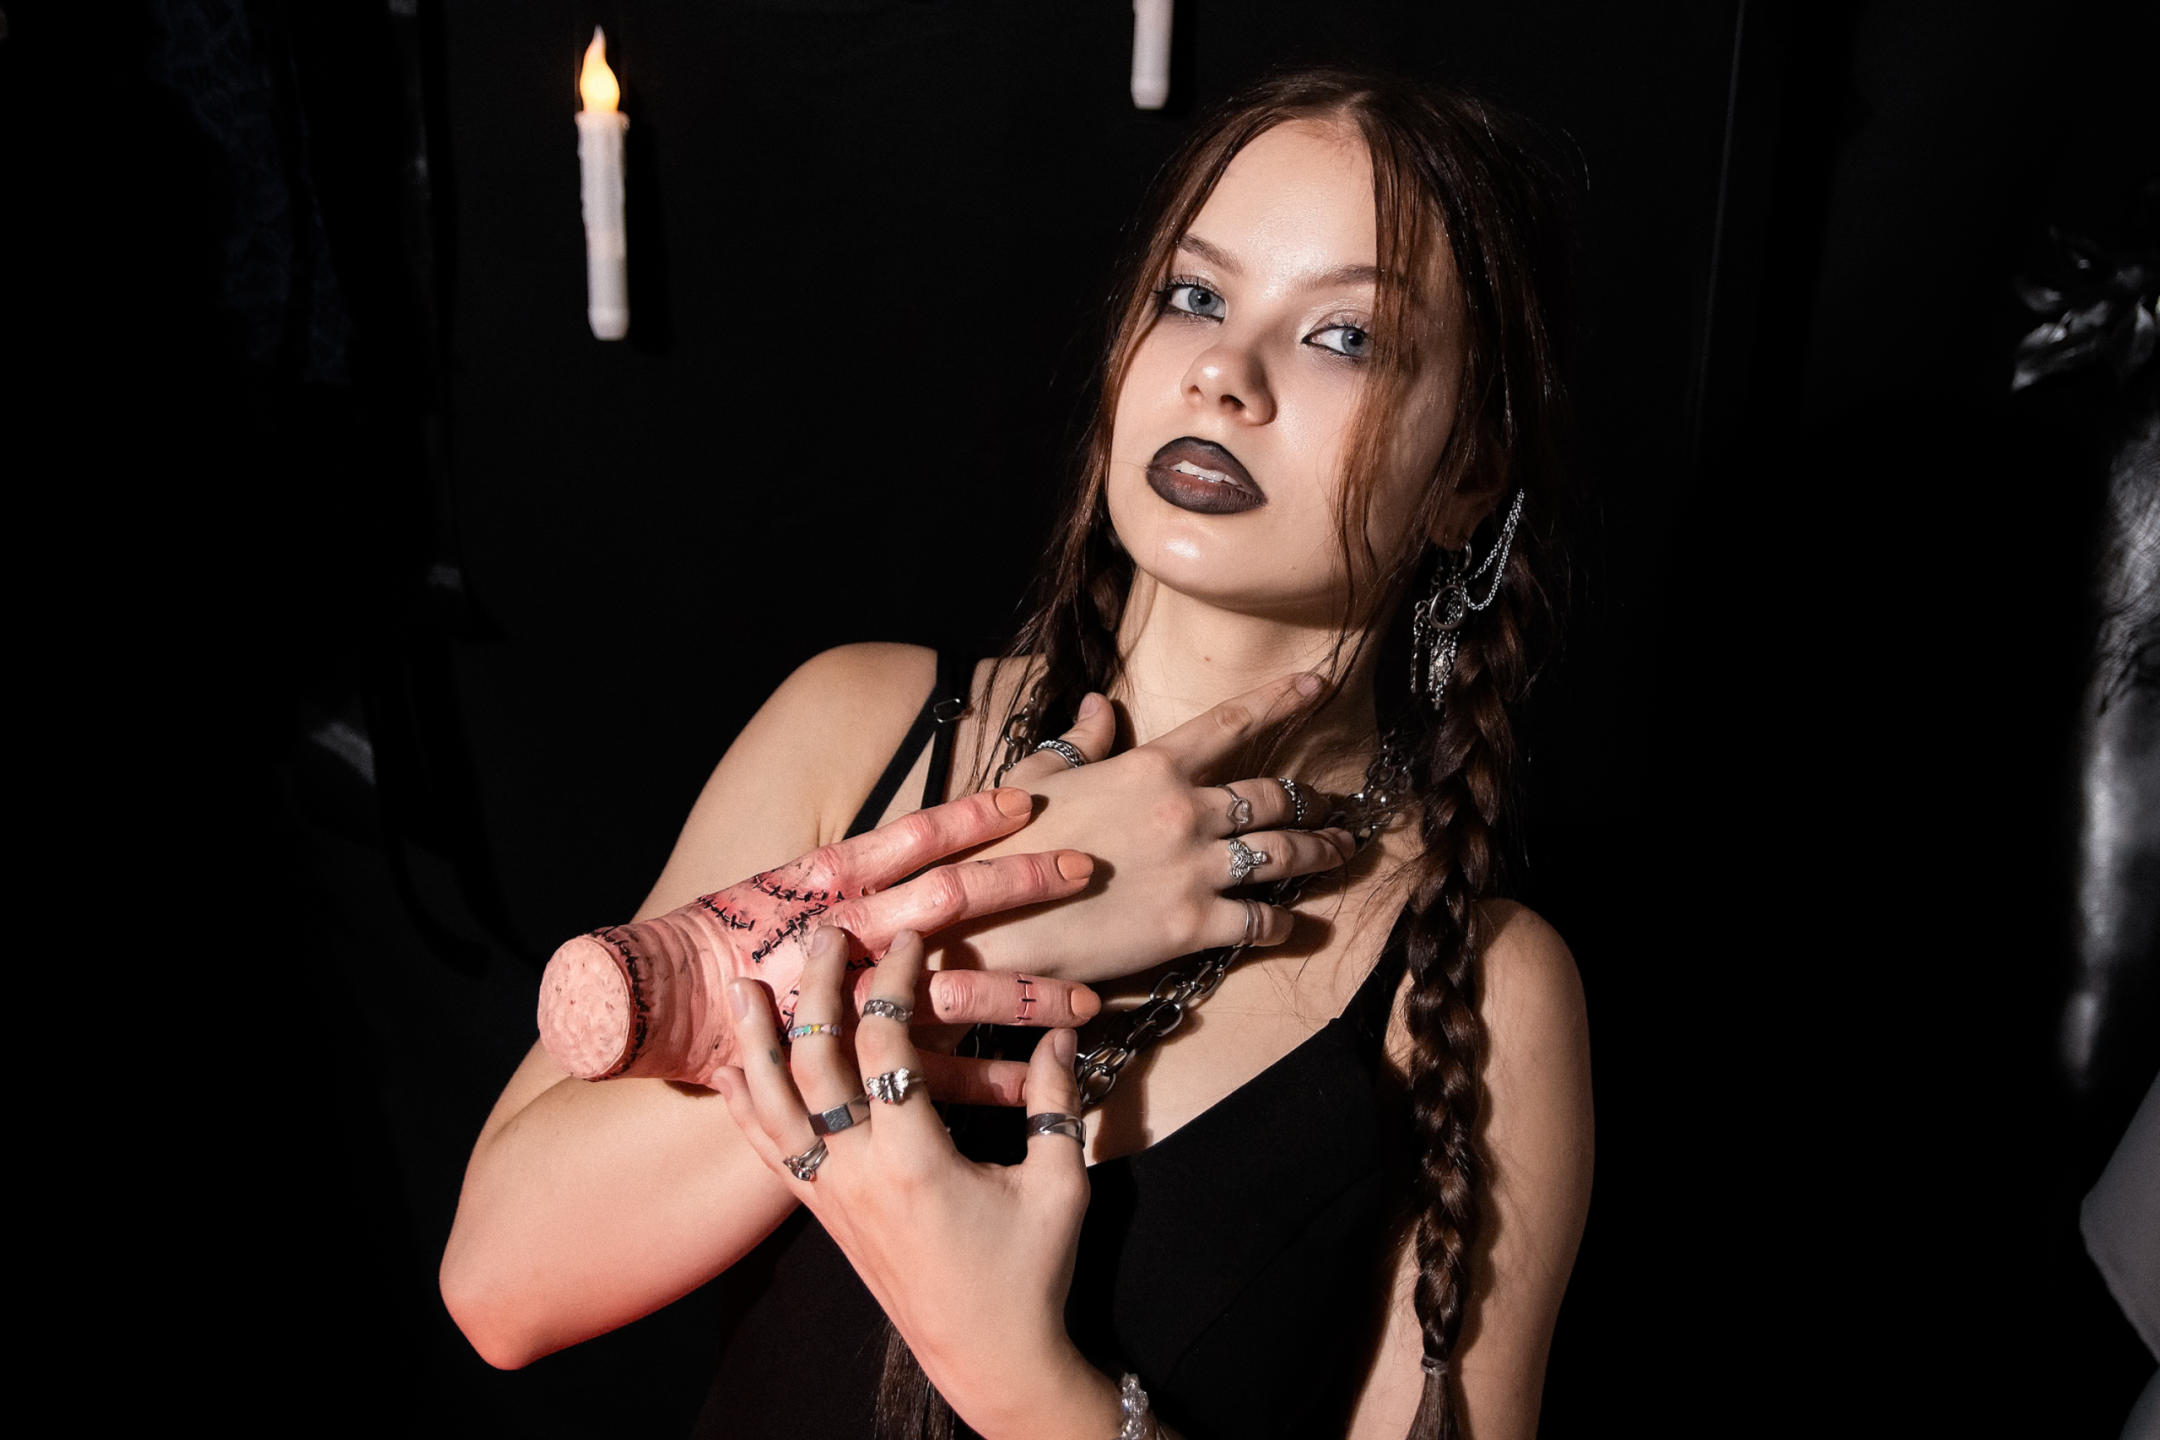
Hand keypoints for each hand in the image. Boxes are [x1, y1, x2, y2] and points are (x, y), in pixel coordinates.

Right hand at [537, 787, 1101, 1099]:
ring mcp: (848, 1001)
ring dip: (1027, 995)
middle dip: (1021, 885)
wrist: (654, 1005)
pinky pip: (935, 1074)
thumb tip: (923, 828)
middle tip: (1088, 870)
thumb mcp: (789, 878)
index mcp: (826, 880)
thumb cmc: (723, 934)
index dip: (971, 813)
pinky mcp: (850, 1062)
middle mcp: (842, 932)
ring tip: (1094, 1001)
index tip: (1031, 799)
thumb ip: (859, 858)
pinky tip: (1046, 1079)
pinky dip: (993, 1077)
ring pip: (954, 995)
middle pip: (949, 900)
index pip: (913, 834)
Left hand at [714, 926, 1115, 1439]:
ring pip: (772, 1107)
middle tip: (823, 933)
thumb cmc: (1029, 1274)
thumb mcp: (1060, 1184)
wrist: (987, 1359)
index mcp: (916, 1160)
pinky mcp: (822, 1217)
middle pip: (814, 1063)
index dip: (892, 982)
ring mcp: (831, 1198)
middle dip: (815, 989)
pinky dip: (746, 1107)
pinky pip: (768, 1154)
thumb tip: (1063, 1030)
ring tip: (745, 985)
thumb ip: (1057, 1101)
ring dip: (757, 1042)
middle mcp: (859, 1175)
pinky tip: (734, 1071)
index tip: (907, 938)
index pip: (885, 1047)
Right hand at [940, 673, 1358, 986]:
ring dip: (1320, 851)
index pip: (1231, 723)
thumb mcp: (1037, 777)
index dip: (1282, 701)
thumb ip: (1081, 741)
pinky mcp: (1192, 927)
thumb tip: (1099, 705)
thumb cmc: (1001, 843)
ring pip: (1282, 854)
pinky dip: (1282, 921)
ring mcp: (1193, 870)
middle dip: (1311, 801)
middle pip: (1272, 798)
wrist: (987, 918)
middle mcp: (1184, 811)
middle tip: (1333, 807)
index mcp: (1150, 767)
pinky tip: (1292, 923)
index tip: (1320, 684)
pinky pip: (1257, 920)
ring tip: (1342, 850)